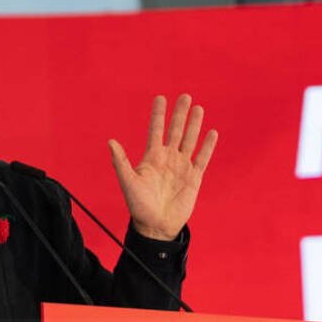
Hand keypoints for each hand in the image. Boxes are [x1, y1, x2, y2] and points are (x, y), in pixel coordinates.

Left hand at [108, 94, 217, 239]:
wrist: (156, 225)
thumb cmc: (139, 205)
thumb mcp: (128, 182)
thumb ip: (121, 161)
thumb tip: (110, 141)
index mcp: (152, 157)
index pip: (156, 130)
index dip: (158, 115)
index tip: (160, 98)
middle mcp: (168, 159)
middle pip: (176, 131)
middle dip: (179, 114)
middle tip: (185, 96)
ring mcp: (182, 167)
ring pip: (190, 141)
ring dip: (194, 125)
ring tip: (198, 109)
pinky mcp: (194, 178)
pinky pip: (202, 158)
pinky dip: (207, 146)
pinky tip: (212, 133)